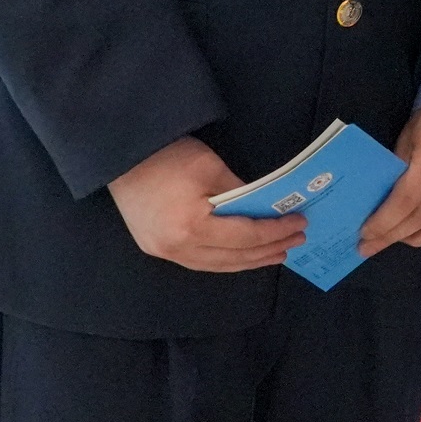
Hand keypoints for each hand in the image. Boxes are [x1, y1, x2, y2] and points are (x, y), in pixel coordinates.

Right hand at [107, 136, 302, 272]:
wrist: (121, 156)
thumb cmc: (169, 156)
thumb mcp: (212, 169)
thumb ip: (241, 194)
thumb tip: (267, 209)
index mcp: (192, 227)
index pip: (245, 236)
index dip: (275, 232)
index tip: (299, 224)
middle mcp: (177, 248)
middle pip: (233, 257)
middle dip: (267, 250)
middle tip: (295, 242)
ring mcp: (164, 252)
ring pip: (216, 265)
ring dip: (248, 260)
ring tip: (275, 253)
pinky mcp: (155, 248)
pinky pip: (199, 262)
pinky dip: (225, 259)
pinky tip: (241, 255)